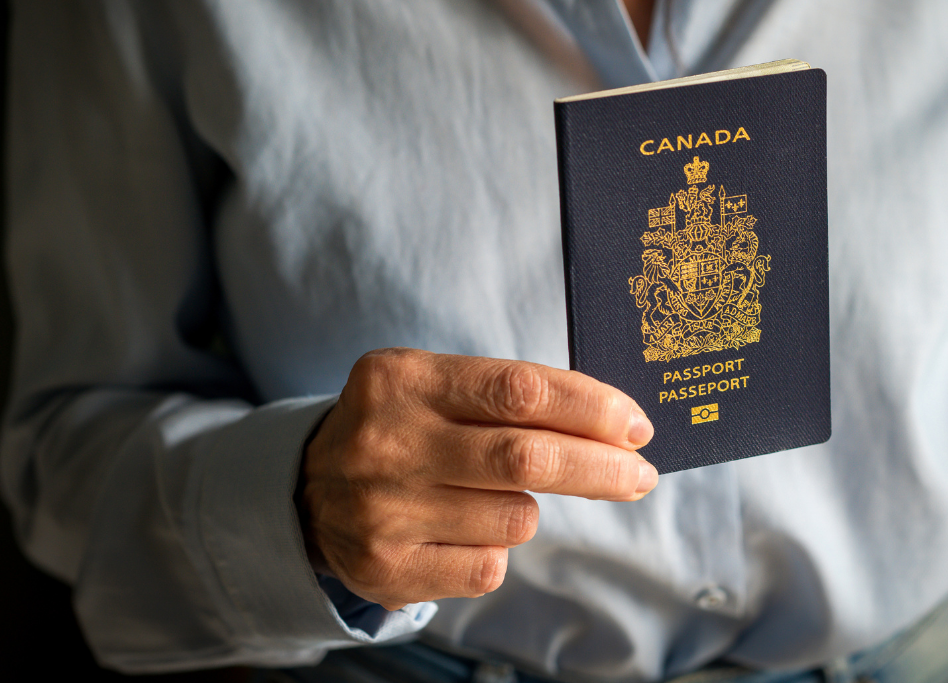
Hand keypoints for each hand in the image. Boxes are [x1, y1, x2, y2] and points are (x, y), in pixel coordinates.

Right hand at [299, 348, 656, 609]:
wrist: (307, 492)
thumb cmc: (400, 429)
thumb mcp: (435, 387)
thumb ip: (511, 396)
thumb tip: (615, 425)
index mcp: (404, 379)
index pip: (519, 389)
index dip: (590, 407)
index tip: (635, 425)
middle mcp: (388, 442)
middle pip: (527, 456)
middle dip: (600, 466)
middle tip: (640, 474)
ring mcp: (384, 509)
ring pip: (516, 516)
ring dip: (529, 507)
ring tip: (492, 496)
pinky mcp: (386, 567)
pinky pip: (490, 565)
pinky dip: (497, 548)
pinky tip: (463, 530)